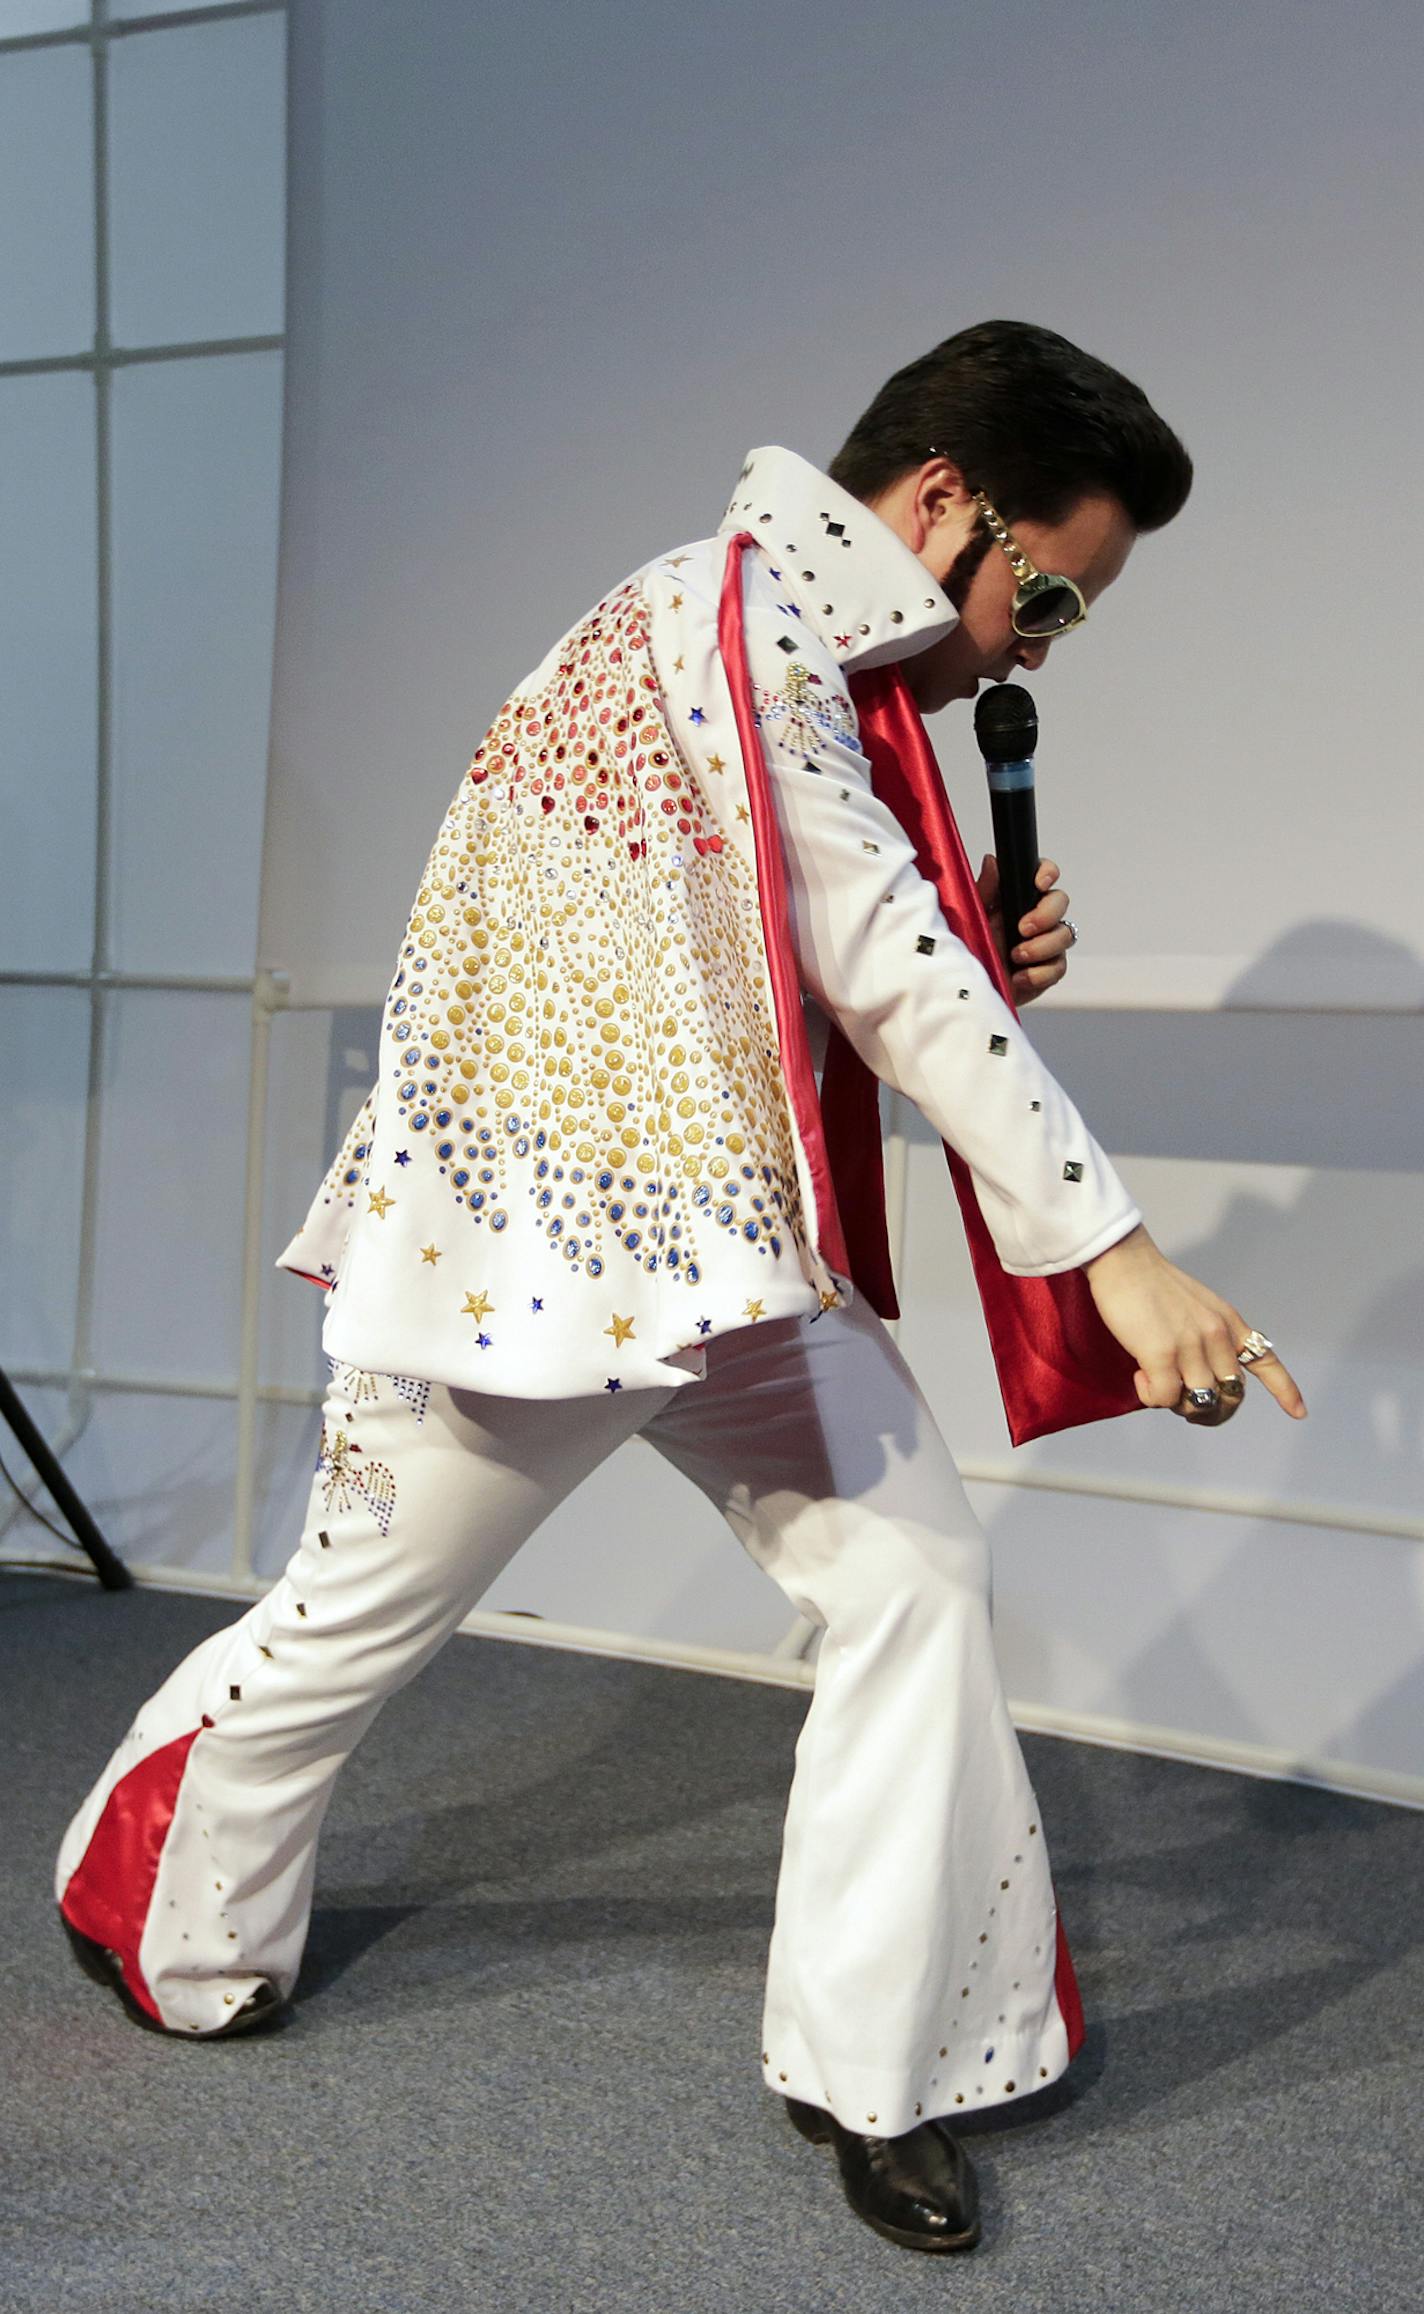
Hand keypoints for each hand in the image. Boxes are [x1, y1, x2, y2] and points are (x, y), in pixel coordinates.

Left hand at [976, 854, 1072, 1004]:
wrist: (971, 988)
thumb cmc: (971, 949)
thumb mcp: (972, 917)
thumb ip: (984, 890)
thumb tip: (992, 862)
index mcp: (1019, 898)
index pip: (1044, 874)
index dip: (1047, 873)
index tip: (1039, 883)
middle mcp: (1037, 916)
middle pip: (1061, 901)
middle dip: (1046, 914)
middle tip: (1023, 928)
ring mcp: (1046, 942)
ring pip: (1065, 934)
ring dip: (1041, 946)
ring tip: (1015, 956)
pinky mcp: (1049, 969)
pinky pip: (1059, 967)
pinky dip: (1039, 973)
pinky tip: (1019, 976)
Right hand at [1084, 1224, 1307, 1423]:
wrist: (1125, 1262)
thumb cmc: (1151, 1286)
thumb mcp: (1196, 1308)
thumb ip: (1206, 1340)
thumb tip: (1196, 1381)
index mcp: (1228, 1323)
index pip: (1265, 1360)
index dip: (1285, 1391)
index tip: (1300, 1413)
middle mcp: (1217, 1335)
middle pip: (1230, 1396)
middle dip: (1210, 1411)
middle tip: (1182, 1404)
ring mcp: (1191, 1345)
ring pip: (1200, 1402)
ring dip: (1177, 1404)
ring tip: (1155, 1382)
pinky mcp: (1162, 1353)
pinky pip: (1165, 1398)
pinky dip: (1152, 1396)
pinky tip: (1140, 1375)